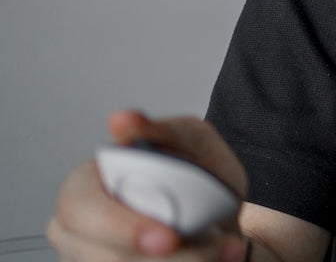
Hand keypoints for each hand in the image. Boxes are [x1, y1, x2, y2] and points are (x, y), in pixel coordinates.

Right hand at [47, 110, 248, 260]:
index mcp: (82, 187)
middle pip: (103, 259)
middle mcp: (76, 232)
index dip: (121, 229)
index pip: (81, 212)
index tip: (169, 239)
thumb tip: (121, 121)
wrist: (220, 212)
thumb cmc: (194, 170)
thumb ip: (159, 132)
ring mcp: (92, 259)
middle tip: (213, 252)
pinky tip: (216, 259)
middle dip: (161, 261)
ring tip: (226, 250)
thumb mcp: (188, 140)